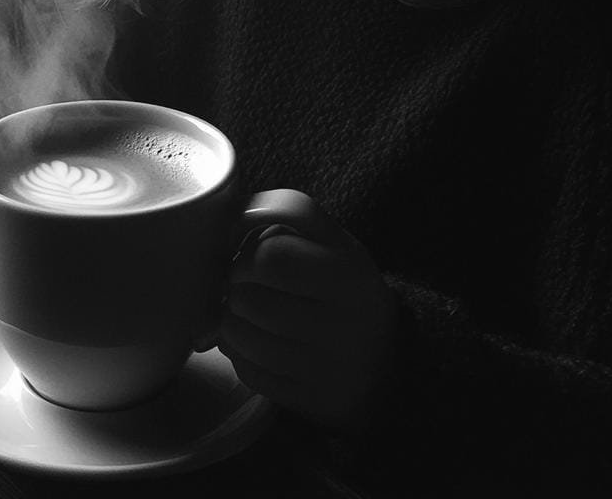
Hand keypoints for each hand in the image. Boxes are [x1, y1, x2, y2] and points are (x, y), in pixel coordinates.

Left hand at [219, 189, 396, 433]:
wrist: (383, 361)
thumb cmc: (340, 289)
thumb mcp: (332, 241)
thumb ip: (286, 212)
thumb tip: (228, 217)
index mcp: (351, 276)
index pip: (272, 256)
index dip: (244, 255)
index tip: (244, 259)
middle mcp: (344, 326)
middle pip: (247, 299)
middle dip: (233, 289)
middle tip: (243, 288)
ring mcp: (326, 369)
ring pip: (238, 336)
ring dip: (229, 321)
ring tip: (247, 313)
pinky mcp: (307, 400)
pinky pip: (245, 370)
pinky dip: (238, 353)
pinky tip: (256, 342)